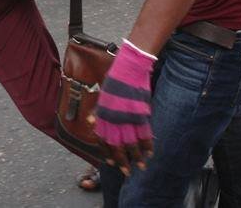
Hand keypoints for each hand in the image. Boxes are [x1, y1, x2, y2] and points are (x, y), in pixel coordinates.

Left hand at [95, 43, 154, 175]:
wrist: (129, 68)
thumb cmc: (115, 80)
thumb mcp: (102, 95)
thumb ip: (98, 112)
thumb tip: (90, 122)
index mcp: (102, 114)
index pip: (103, 139)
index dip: (107, 152)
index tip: (111, 162)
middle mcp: (113, 118)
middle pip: (117, 145)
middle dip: (122, 160)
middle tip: (127, 172)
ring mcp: (127, 117)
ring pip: (132, 143)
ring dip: (136, 156)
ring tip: (140, 166)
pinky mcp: (140, 114)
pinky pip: (144, 134)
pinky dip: (147, 145)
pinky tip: (150, 153)